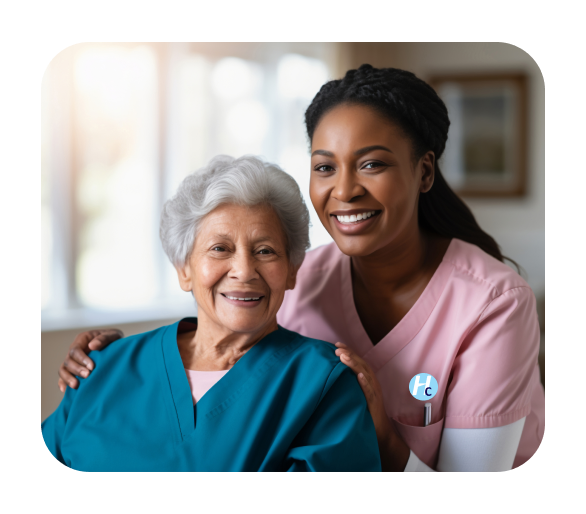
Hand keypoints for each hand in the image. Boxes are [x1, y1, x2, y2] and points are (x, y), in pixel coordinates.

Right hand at [58, 329, 123, 392]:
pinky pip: (64, 375)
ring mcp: (73, 360)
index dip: (81, 359)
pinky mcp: (74, 369)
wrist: (118, 347)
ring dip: (68, 378)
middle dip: (77, 369)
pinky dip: (62, 382)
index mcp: (82, 339)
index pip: (75, 349)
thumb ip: (103, 338)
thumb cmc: (114, 339)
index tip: (92, 367)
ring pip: (63, 369)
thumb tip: (92, 346)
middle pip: (68, 360)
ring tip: (76, 385)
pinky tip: (65, 390)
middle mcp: (75, 349)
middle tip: (87, 375)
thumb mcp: (113, 335)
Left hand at [335, 343, 410, 471]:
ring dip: (355, 364)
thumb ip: (348, 385)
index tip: (336, 344)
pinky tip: (360, 376)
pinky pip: (371, 392)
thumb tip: (331, 376)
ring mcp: (375, 393)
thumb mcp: (355, 396)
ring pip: (366, 375)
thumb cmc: (366, 414)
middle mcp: (372, 384)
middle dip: (349, 354)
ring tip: (344, 357)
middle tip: (337, 348)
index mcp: (367, 381)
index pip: (357, 362)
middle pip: (361, 365)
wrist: (381, 434)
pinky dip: (366, 383)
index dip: (348, 352)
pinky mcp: (375, 404)